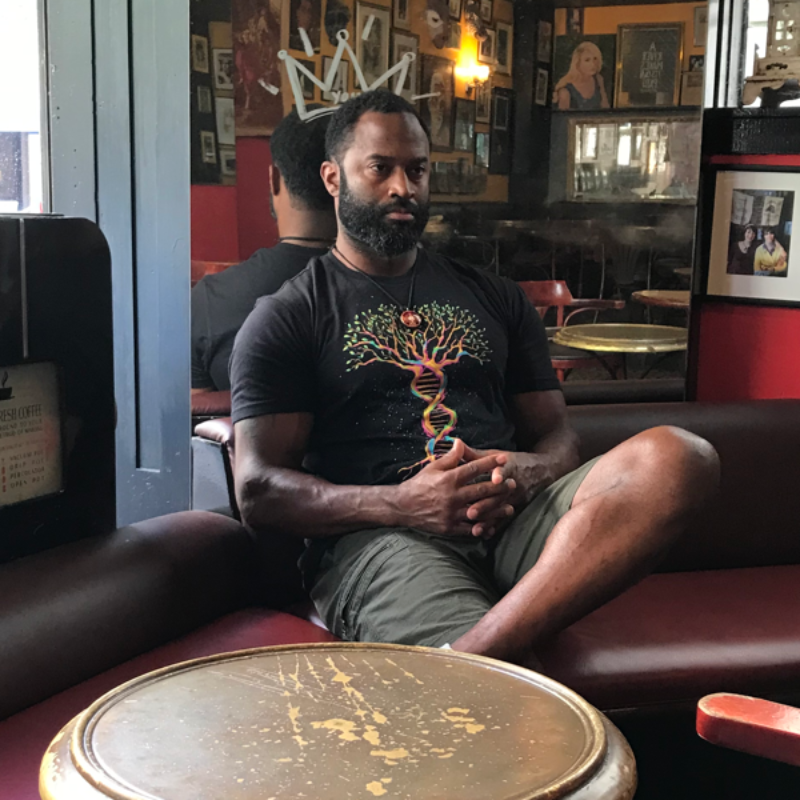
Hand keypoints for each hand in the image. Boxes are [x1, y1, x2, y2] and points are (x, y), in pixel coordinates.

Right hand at [394, 439, 515, 537]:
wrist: (402, 507)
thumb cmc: (419, 484)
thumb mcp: (432, 468)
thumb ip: (450, 457)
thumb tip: (461, 442)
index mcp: (448, 479)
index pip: (474, 468)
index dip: (491, 463)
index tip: (504, 459)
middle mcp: (452, 496)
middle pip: (482, 491)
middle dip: (500, 487)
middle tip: (513, 484)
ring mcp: (451, 513)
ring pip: (480, 512)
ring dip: (497, 510)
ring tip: (510, 508)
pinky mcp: (449, 527)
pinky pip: (470, 529)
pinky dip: (482, 528)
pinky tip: (493, 526)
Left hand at [460, 445, 555, 529]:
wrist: (541, 471)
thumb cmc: (512, 461)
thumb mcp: (495, 455)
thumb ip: (474, 453)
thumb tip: (456, 443)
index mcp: (508, 466)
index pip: (505, 469)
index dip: (500, 473)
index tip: (495, 478)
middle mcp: (513, 483)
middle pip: (500, 494)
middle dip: (486, 503)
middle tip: (470, 512)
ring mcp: (516, 497)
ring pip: (501, 509)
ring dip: (489, 519)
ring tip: (475, 529)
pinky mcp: (517, 507)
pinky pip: (505, 519)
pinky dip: (496, 526)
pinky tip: (485, 534)